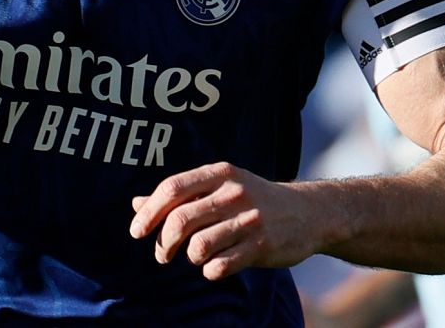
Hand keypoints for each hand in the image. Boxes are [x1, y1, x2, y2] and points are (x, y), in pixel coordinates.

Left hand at [129, 162, 322, 280]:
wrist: (308, 212)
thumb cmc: (253, 199)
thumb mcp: (220, 186)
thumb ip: (180, 195)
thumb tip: (136, 204)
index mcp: (220, 173)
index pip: (172, 188)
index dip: (148, 212)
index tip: (137, 232)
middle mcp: (234, 192)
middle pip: (180, 220)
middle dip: (163, 242)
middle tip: (162, 254)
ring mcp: (249, 219)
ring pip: (198, 246)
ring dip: (189, 257)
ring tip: (196, 256)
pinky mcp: (261, 246)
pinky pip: (220, 266)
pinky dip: (210, 271)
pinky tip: (216, 265)